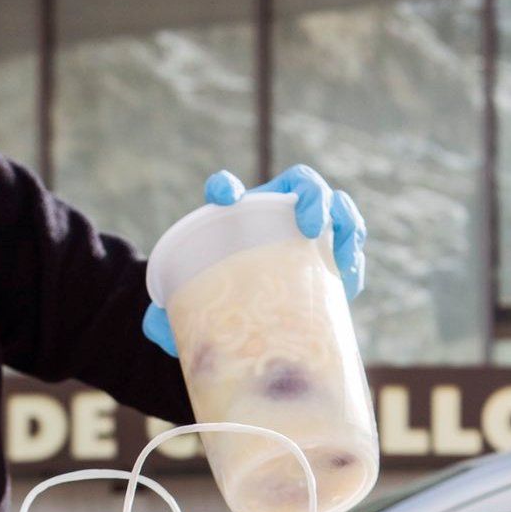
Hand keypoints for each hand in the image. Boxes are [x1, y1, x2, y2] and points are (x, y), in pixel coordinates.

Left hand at [144, 164, 366, 357]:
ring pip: (338, 206)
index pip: (227, 188)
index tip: (224, 197)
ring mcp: (310, 229)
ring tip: (343, 254)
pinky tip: (348, 282)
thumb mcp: (194, 305)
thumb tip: (155, 327)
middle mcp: (276, 212)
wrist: (254, 307)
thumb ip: (169, 315)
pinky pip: (351, 245)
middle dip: (312, 197)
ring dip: (346, 223)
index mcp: (236, 216)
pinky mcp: (331, 254)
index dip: (224, 185)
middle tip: (311, 224)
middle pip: (302, 184)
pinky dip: (354, 260)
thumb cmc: (221, 297)